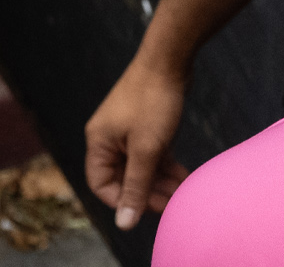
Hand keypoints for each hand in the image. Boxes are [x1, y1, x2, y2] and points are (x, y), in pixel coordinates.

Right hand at [83, 58, 190, 230]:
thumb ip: (136, 187)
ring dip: (160, 183)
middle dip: (147, 193)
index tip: (148, 209)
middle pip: (123, 179)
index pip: (102, 185)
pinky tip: (184, 178)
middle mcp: (109, 138)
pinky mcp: (145, 126)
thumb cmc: (154, 101)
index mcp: (99, 142)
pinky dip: (166, 168)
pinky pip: (151, 156)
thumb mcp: (146, 149)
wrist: (170, 60)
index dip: (123, 201)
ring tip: (182, 193)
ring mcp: (127, 132)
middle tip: (172, 204)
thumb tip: (125, 223)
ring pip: (141, 168)